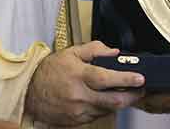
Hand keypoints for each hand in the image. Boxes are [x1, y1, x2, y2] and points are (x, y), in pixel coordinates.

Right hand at [24, 40, 144, 125]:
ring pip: (107, 109)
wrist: (29, 91)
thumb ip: (95, 49)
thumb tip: (114, 52)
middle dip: (132, 96)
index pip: (107, 79)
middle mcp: (79, 95)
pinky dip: (104, 108)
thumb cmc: (50, 71)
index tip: (140, 78)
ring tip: (124, 93)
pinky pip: (97, 116)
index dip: (126, 79)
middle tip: (140, 90)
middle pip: (113, 101)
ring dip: (118, 102)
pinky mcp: (75, 121)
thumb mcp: (71, 53)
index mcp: (79, 75)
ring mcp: (77, 110)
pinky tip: (104, 100)